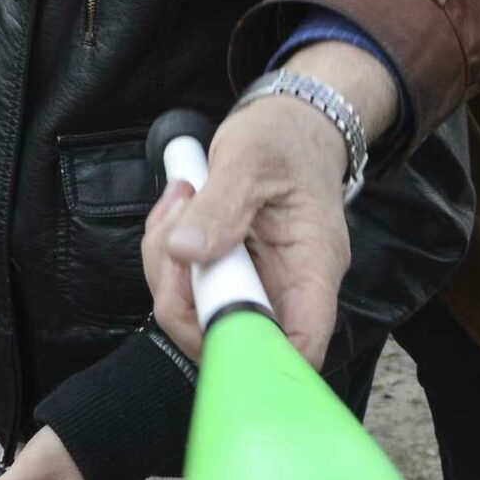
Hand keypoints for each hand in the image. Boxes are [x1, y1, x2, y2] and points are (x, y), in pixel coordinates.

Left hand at [146, 92, 359, 369]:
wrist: (292, 123)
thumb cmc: (285, 139)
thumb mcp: (251, 157)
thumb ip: (221, 205)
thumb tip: (186, 252)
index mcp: (313, 268)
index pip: (298, 346)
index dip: (254, 355)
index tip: (209, 315)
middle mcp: (286, 288)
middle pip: (231, 338)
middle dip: (183, 295)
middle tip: (174, 235)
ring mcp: (254, 283)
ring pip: (197, 313)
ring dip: (167, 266)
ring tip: (181, 202)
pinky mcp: (227, 272)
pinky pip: (186, 285)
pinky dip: (166, 252)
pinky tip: (178, 208)